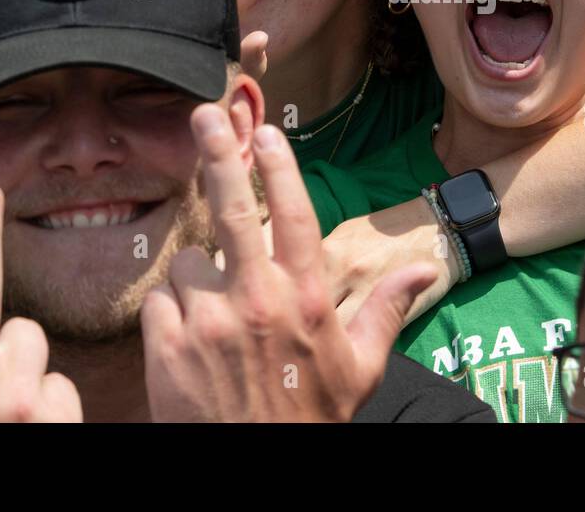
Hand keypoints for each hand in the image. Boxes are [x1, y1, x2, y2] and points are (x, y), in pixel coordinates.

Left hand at [142, 108, 436, 420]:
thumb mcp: (361, 367)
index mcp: (306, 298)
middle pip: (232, 208)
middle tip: (202, 114)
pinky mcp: (168, 345)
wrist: (256, 470)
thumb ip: (387, 308)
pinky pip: (159, 300)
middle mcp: (257, 300)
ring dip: (196, 278)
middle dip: (216, 154)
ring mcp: (208, 321)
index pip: (293, 215)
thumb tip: (426, 267)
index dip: (279, 168)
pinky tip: (189, 340)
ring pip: (188, 263)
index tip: (266, 132)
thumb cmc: (310, 416)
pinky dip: (169, 312)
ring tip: (213, 318)